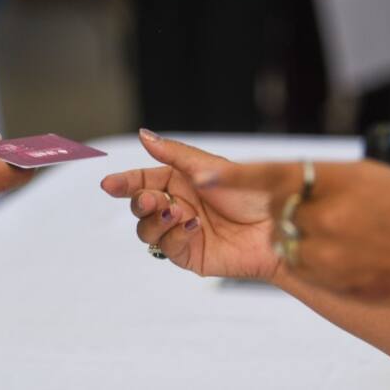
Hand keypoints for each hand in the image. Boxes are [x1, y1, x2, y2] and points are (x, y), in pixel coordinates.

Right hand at [101, 129, 278, 280]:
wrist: (280, 226)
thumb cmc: (251, 192)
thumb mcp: (209, 166)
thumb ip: (173, 154)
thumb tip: (143, 134)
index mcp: (178, 182)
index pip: (141, 181)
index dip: (124, 182)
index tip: (109, 184)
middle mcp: (176, 206)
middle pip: (140, 207)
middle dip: (141, 203)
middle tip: (154, 200)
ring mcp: (180, 232)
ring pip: (146, 230)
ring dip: (157, 221)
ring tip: (180, 213)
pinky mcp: (190, 254)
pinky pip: (167, 248)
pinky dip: (174, 236)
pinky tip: (193, 226)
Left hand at [211, 159, 389, 303]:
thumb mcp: (353, 177)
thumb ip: (308, 177)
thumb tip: (266, 184)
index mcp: (329, 179)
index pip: (267, 175)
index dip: (229, 176)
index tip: (198, 175)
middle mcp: (324, 215)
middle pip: (273, 212)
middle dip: (280, 210)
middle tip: (306, 208)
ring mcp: (329, 251)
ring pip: (285, 243)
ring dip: (298, 237)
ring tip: (334, 234)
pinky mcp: (332, 280)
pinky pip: (302, 266)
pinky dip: (312, 260)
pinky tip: (342, 254)